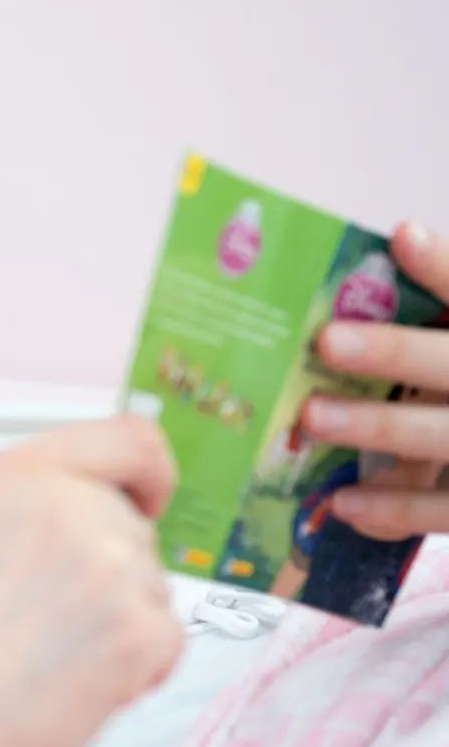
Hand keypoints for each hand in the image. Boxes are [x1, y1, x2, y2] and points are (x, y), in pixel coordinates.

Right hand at [0, 415, 183, 746]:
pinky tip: (72, 686)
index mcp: (12, 475)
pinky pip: (169, 641)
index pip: (130, 438)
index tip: (149, 500)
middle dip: (114, 575)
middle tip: (47, 625)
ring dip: (121, 625)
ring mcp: (104, 564)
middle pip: (137, 527)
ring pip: (155, 586)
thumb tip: (118, 503)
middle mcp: (61, 505)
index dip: (151, 473)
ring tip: (45, 656)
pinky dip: (138, 673)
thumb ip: (37, 509)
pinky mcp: (136, 628)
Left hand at [305, 222, 448, 538]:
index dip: (443, 267)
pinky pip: (443, 509)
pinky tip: (343, 504)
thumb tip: (390, 243)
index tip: (401, 237)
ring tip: (311, 417)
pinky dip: (394, 509)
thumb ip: (437, 304)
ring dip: (378, 427)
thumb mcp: (446, 339)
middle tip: (326, 341)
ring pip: (442, 437)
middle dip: (395, 353)